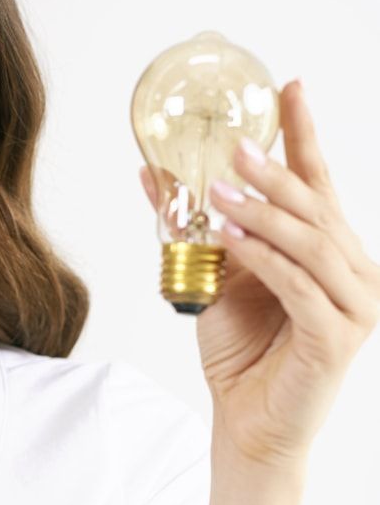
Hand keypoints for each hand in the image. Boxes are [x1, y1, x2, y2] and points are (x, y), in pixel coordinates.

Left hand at [140, 79, 379, 469]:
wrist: (247, 418)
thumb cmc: (239, 345)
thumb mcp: (210, 272)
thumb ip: (191, 223)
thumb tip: (152, 172)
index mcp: (326, 248)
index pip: (317, 180)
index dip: (303, 133)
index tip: (289, 86)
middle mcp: (350, 269)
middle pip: (315, 205)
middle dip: (273, 171)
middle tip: (233, 146)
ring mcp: (352, 304)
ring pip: (310, 241)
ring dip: (263, 213)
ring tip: (220, 194)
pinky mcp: (336, 336)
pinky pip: (299, 286)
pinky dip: (263, 259)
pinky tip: (230, 239)